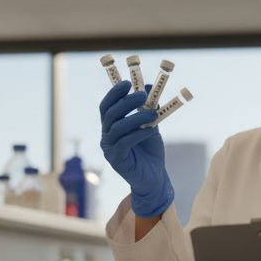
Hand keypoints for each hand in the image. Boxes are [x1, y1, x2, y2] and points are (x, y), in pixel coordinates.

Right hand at [99, 80, 173, 217]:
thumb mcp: (151, 126)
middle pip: (110, 114)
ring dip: (136, 118)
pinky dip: (139, 134)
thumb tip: (150, 87)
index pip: (107, 106)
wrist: (154, 177)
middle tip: (141, 95)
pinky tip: (151, 130)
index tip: (127, 82)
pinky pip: (125, 143)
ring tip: (152, 114)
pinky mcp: (117, 160)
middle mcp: (107, 136)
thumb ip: (149, 109)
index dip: (114, 93)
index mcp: (111, 126)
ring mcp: (109, 149)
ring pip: (118, 128)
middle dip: (126, 102)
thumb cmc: (150, 151)